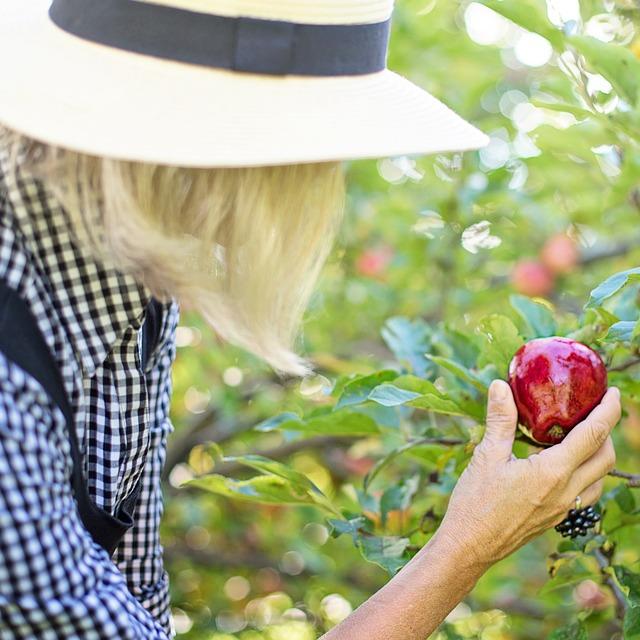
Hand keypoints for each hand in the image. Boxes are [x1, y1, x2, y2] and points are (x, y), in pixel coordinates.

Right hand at [434, 380, 619, 568]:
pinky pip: (586, 492)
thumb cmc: (476, 502)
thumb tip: (500, 386)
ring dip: (600, 454)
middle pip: (606, 458)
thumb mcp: (486, 456)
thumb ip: (500, 420)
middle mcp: (566, 492)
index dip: (609, 411)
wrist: (470, 546)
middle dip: (607, 431)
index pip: (593, 436)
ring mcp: (563, 508)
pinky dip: (587, 472)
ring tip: (582, 435)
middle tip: (596, 411)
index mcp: (553, 472)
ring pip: (600, 478)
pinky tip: (564, 464)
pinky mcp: (555, 517)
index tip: (613, 393)